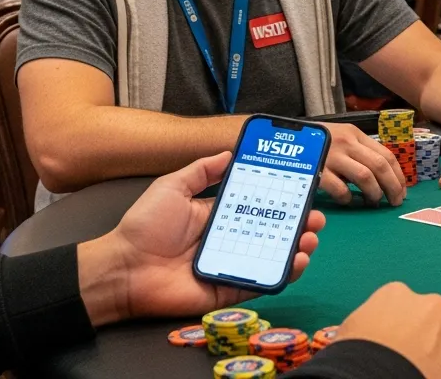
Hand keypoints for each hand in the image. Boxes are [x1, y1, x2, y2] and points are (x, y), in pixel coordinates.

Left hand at [77, 152, 324, 325]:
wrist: (124, 268)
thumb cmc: (143, 226)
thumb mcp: (172, 187)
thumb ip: (200, 170)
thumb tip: (228, 153)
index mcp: (217, 216)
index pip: (256, 206)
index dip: (280, 199)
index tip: (301, 189)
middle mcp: (228, 240)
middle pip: (272, 232)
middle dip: (298, 224)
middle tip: (316, 217)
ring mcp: (232, 265)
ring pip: (273, 257)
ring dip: (298, 247)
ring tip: (311, 237)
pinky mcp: (230, 288)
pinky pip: (262, 281)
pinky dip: (284, 273)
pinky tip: (297, 260)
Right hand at [317, 123, 405, 206]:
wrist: (284, 138)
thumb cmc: (315, 142)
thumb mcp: (340, 138)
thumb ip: (359, 151)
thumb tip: (384, 174)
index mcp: (355, 135)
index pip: (386, 155)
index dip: (398, 175)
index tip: (402, 191)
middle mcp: (347, 143)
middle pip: (380, 166)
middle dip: (393, 187)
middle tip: (395, 202)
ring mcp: (333, 156)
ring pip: (365, 177)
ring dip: (374, 193)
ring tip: (374, 202)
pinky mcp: (318, 170)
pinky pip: (340, 188)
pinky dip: (348, 197)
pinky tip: (348, 200)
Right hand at [335, 282, 440, 378]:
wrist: (369, 377)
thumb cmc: (351, 358)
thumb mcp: (350, 332)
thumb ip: (370, 328)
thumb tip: (372, 342)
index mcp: (395, 295)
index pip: (406, 308)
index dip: (405, 331)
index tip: (400, 348)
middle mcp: (430, 305)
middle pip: (438, 322)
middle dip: (431, 341)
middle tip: (418, 365)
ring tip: (438, 376)